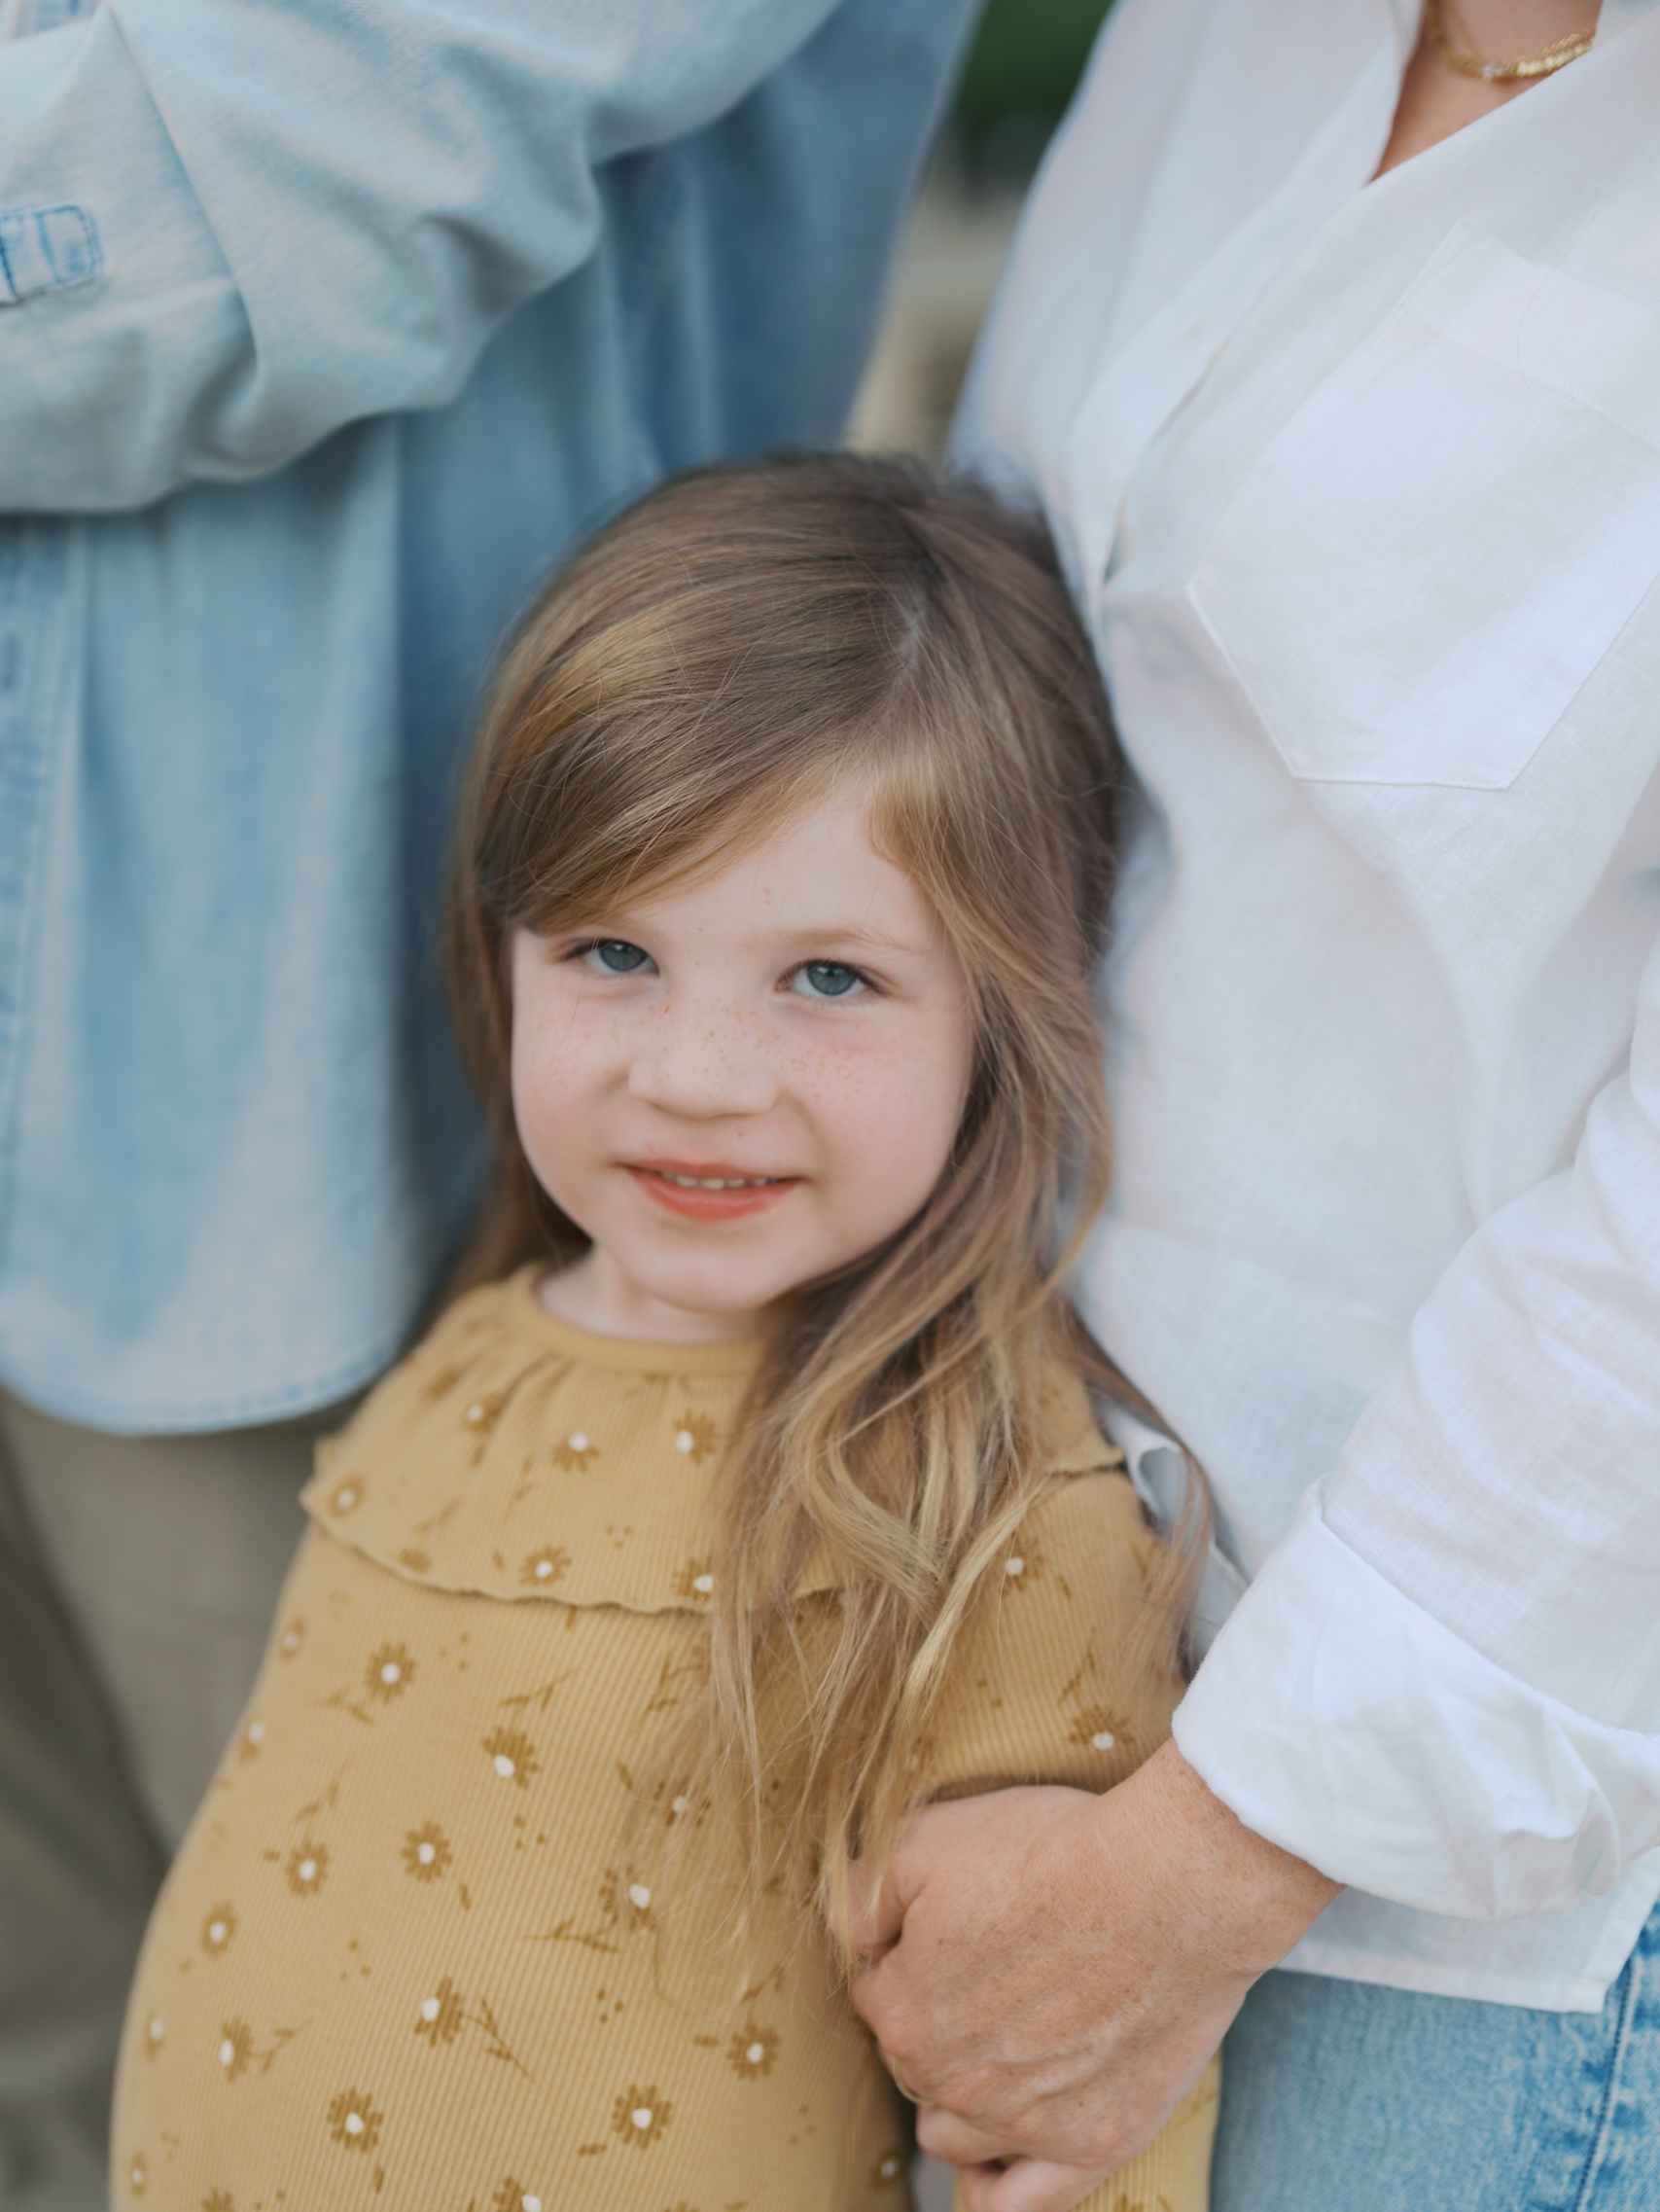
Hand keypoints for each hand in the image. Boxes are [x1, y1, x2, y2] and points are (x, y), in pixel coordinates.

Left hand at [847, 1742, 1340, 2211]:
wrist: (1170, 1885)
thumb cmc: (1052, 1852)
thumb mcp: (928, 1838)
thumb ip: (861, 1894)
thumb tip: (847, 1934)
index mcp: (904, 2014)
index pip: (875, 1993)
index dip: (906, 1952)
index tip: (947, 1924)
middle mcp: (953, 2084)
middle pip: (915, 2065)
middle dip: (934, 2022)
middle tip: (985, 1971)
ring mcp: (1023, 2124)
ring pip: (954, 2137)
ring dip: (958, 2101)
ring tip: (993, 2055)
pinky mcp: (1092, 2143)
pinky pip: (1020, 2207)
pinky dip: (995, 2190)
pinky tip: (991, 2167)